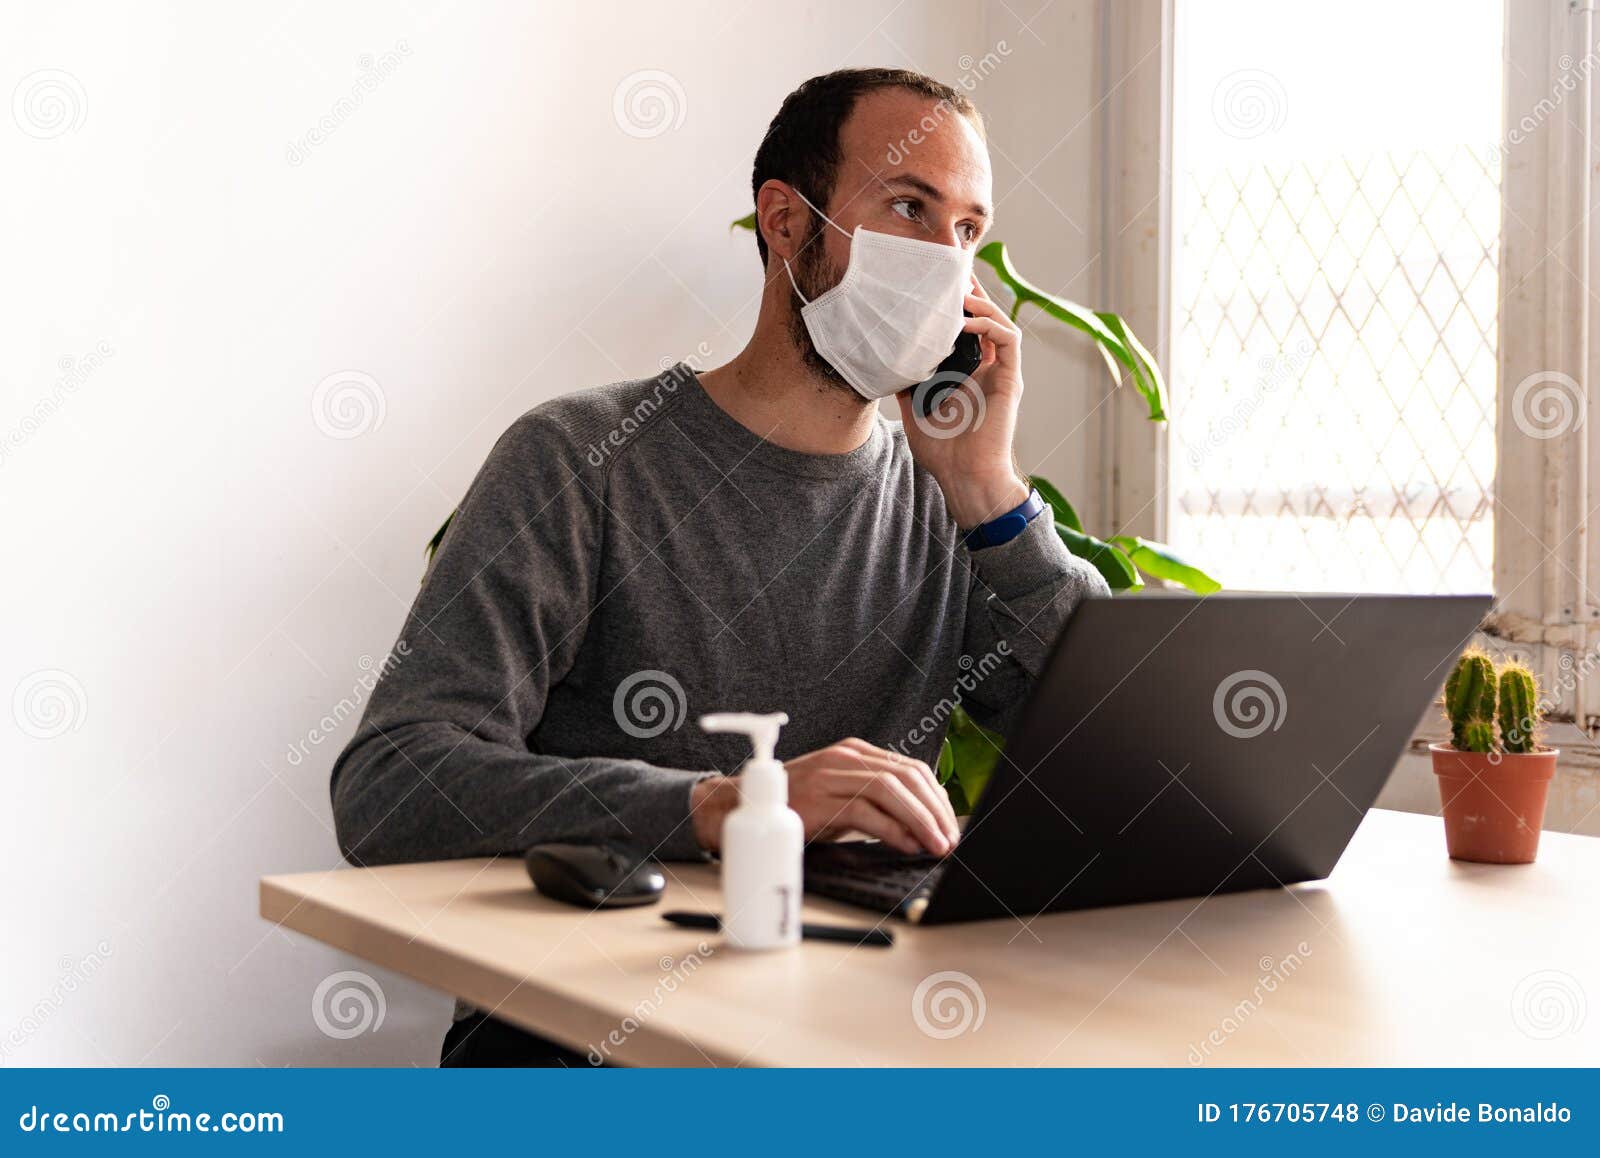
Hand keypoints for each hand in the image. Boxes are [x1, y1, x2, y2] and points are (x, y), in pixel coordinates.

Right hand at [691, 737, 959, 855]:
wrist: (746, 808)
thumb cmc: (798, 807)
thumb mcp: (842, 797)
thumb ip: (875, 804)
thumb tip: (919, 829)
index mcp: (856, 753)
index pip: (910, 768)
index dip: (936, 797)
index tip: (950, 823)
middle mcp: (846, 757)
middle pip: (907, 777)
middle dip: (935, 810)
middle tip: (950, 838)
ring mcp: (832, 774)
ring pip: (891, 790)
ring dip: (921, 819)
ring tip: (936, 844)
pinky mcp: (820, 797)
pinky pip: (866, 810)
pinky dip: (893, 829)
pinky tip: (907, 844)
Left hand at [896, 275, 1029, 528]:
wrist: (964, 477)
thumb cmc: (943, 451)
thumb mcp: (914, 409)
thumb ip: (906, 383)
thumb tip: (885, 361)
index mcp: (967, 373)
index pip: (966, 329)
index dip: (957, 306)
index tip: (937, 285)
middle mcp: (987, 369)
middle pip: (985, 319)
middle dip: (971, 292)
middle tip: (950, 272)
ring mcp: (1001, 374)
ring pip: (1000, 322)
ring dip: (982, 303)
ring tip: (958, 292)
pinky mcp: (1010, 380)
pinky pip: (1009, 341)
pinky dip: (991, 324)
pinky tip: (967, 320)